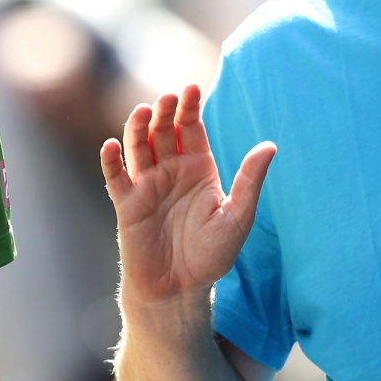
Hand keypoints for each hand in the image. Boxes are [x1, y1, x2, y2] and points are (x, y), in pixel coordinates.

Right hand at [100, 84, 275, 307]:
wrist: (180, 291)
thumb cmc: (211, 256)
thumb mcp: (237, 217)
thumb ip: (249, 181)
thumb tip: (270, 145)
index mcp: (198, 167)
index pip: (191, 128)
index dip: (190, 107)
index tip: (192, 88)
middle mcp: (171, 170)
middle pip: (163, 131)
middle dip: (164, 112)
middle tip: (168, 99)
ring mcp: (147, 185)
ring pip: (138, 146)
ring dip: (137, 127)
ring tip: (143, 112)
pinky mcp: (127, 204)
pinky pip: (116, 177)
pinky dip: (111, 160)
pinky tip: (112, 146)